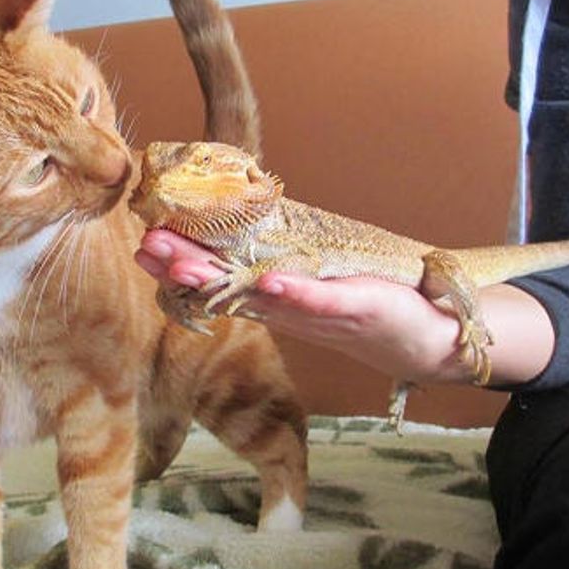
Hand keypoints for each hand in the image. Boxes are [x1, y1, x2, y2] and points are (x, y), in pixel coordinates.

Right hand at [134, 229, 531, 383]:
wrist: (425, 338)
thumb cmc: (369, 301)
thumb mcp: (316, 282)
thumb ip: (279, 265)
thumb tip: (243, 230)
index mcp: (278, 298)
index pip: (219, 278)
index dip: (181, 263)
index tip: (144, 242)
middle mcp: (290, 309)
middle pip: (229, 289)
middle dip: (186, 269)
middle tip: (146, 248)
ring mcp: (321, 312)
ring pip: (262, 296)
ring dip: (223, 282)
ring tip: (184, 264)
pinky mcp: (357, 308)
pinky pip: (322, 302)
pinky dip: (296, 294)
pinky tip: (269, 281)